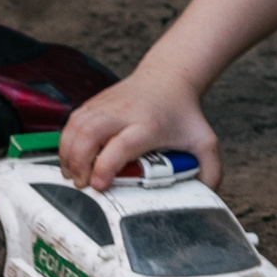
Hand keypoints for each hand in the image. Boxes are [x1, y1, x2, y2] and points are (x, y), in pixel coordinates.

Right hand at [57, 68, 220, 193]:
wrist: (168, 78)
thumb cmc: (183, 113)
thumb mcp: (205, 142)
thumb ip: (210, 172)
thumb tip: (205, 198)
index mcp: (148, 125)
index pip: (122, 145)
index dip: (106, 166)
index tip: (99, 185)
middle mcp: (123, 112)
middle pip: (90, 133)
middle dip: (79, 162)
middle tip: (81, 184)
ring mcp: (106, 105)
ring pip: (76, 126)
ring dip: (68, 153)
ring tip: (72, 176)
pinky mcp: (94, 102)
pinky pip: (72, 122)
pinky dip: (66, 142)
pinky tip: (70, 160)